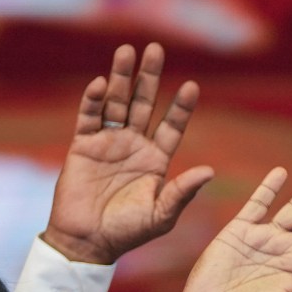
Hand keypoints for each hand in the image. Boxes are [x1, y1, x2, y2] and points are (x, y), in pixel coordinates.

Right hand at [41, 44, 216, 267]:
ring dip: (121, 77)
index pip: (172, 125)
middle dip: (149, 77)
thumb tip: (209, 171)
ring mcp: (108, 141)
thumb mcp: (161, 215)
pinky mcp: (83, 144)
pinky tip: (102, 83)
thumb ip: (182, 192)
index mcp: (156, 159)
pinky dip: (94, 100)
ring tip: (127, 51)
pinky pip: (89, 116)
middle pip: (143, 103)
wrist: (87, 242)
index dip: (181, 107)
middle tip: (155, 49)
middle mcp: (134, 144)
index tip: (192, 86)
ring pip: (117, 102)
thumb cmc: (127, 232)